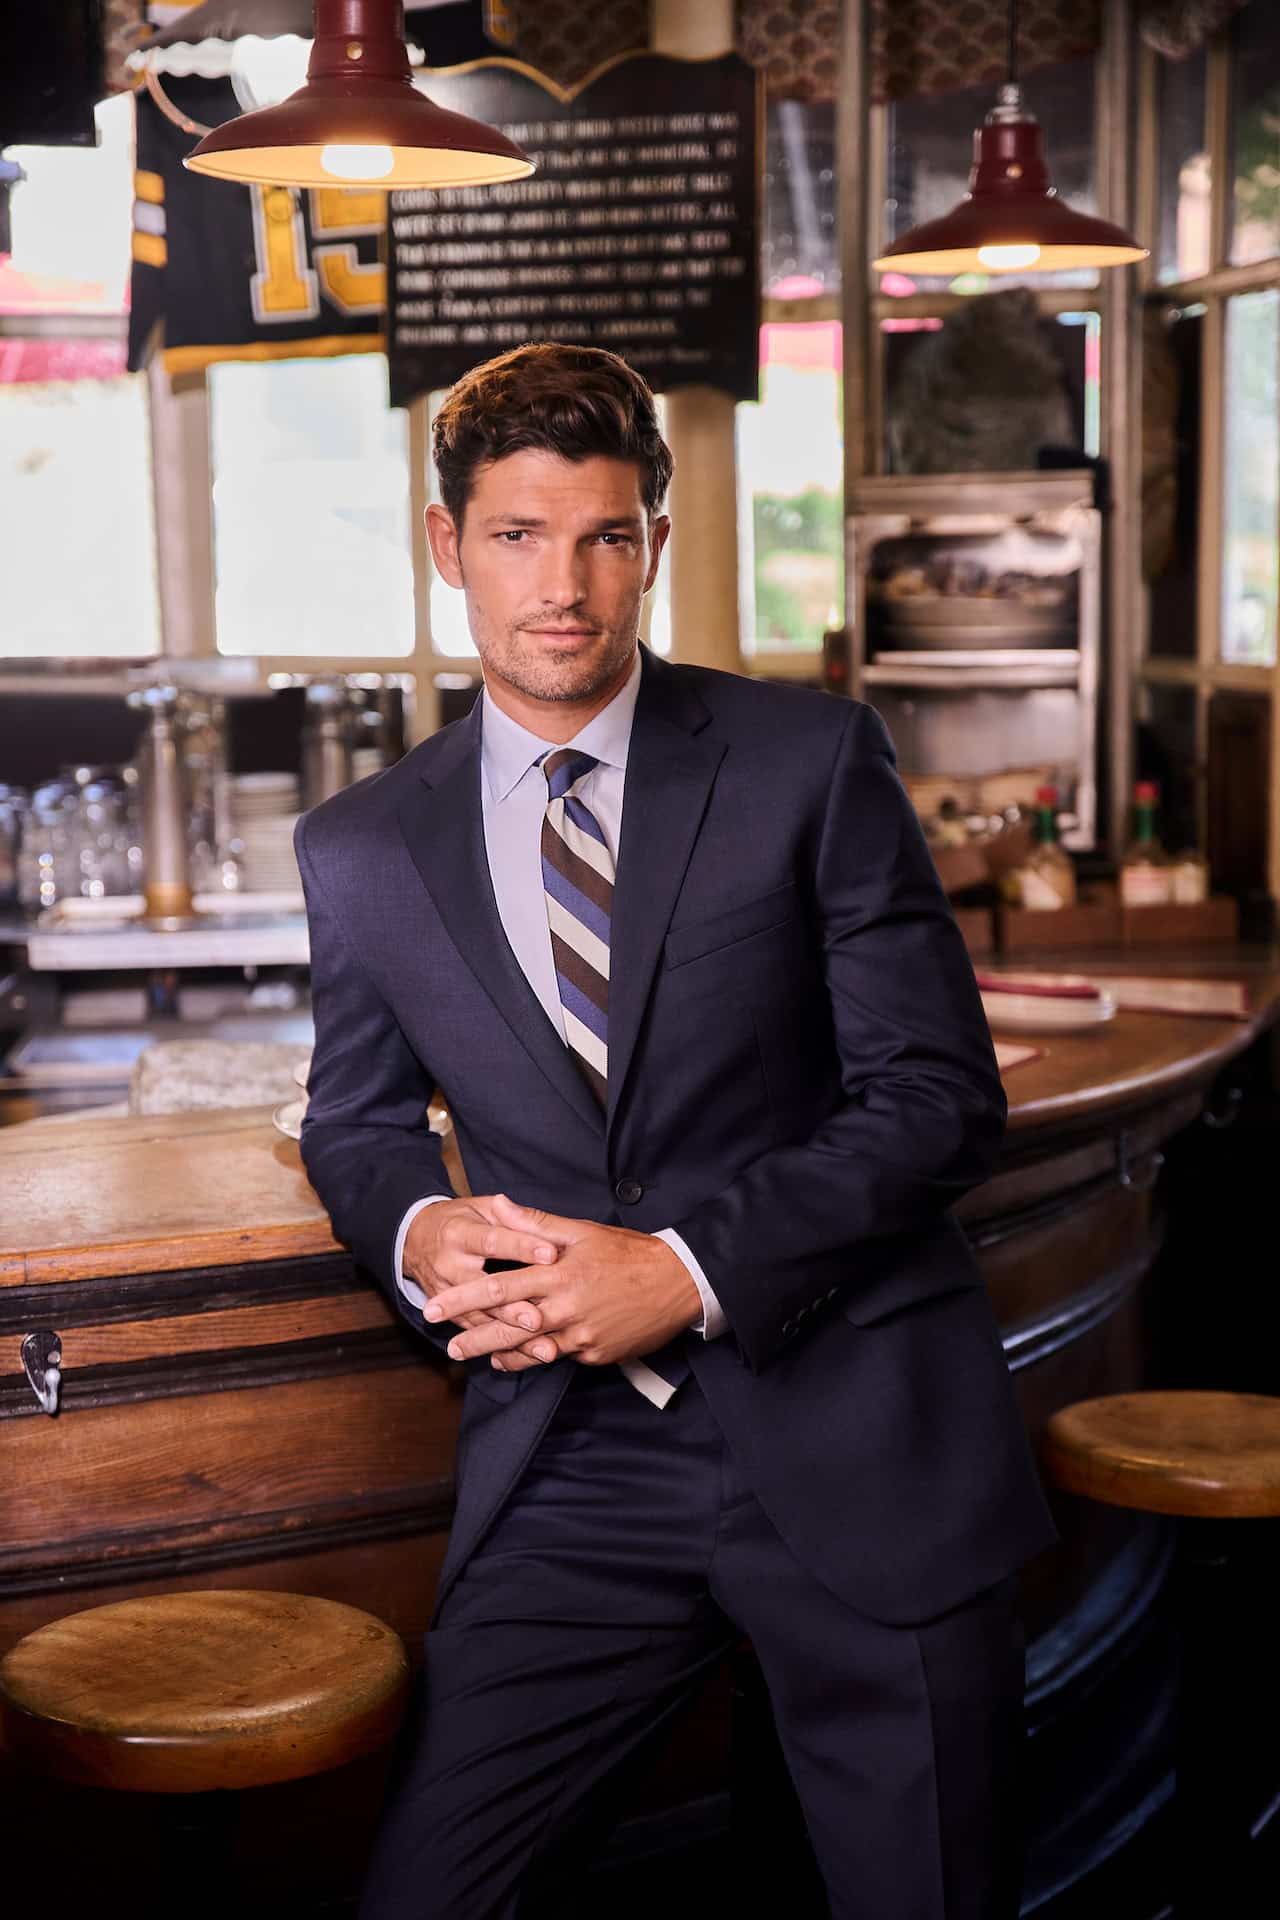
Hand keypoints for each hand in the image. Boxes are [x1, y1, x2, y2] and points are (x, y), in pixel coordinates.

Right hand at [403, 1195, 560, 1366]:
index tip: (551, 1254)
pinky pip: (474, 1331)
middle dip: (511, 1306)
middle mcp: (448, 1264)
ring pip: (479, 1316)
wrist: (414, 1239)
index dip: (522, 1247)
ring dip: (509, 1334)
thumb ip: (507, 1214)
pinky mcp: (448, 1312)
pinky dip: (500, 1345)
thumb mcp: (480, 1208)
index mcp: (459, 1233)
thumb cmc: (460, 1220)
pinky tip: (526, 1356)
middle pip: (481, 1287)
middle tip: (538, 1319)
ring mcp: (444, 1292)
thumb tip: (527, 1213)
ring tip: (541, 1348)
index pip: (493, 1241)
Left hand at [425, 1194, 701, 1370]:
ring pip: (531, 1349)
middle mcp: (565, 1308)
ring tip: (477, 1358)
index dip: (463, 1299)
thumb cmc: (628, 1252)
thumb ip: (534, 1222)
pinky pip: (561, 1357)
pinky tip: (521, 1359)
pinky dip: (538, 1358)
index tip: (436, 1306)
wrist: (678, 1282)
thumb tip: (496, 1204)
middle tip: (447, 1345)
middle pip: (508, 1327)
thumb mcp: (581, 1230)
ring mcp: (581, 1336)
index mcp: (557, 1274)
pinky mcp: (596, 1354)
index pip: (499, 1288)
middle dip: (473, 1337)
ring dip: (501, 1354)